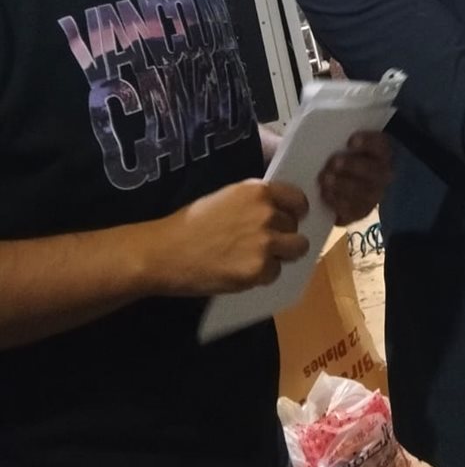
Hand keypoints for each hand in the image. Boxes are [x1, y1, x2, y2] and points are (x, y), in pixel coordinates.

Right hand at [147, 179, 309, 295]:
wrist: (164, 252)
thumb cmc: (189, 224)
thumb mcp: (226, 198)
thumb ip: (254, 203)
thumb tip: (277, 212)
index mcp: (258, 191)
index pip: (298, 199)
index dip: (295, 211)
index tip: (288, 220)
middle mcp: (267, 213)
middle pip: (296, 227)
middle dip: (284, 235)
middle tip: (262, 244)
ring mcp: (265, 242)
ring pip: (296, 249)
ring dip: (281, 255)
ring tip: (258, 259)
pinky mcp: (259, 269)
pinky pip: (275, 272)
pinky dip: (263, 276)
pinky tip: (241, 272)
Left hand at [319, 131, 393, 225]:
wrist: (353, 186)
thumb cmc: (347, 159)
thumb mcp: (348, 146)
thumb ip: (341, 141)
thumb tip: (323, 133)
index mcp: (382, 152)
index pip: (380, 145)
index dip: (367, 142)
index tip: (350, 141)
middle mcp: (383, 174)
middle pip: (372, 170)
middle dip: (352, 165)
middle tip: (334, 163)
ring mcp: (374, 195)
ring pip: (362, 191)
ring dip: (342, 185)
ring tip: (325, 180)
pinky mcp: (362, 211)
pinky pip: (352, 209)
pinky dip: (337, 202)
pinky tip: (324, 194)